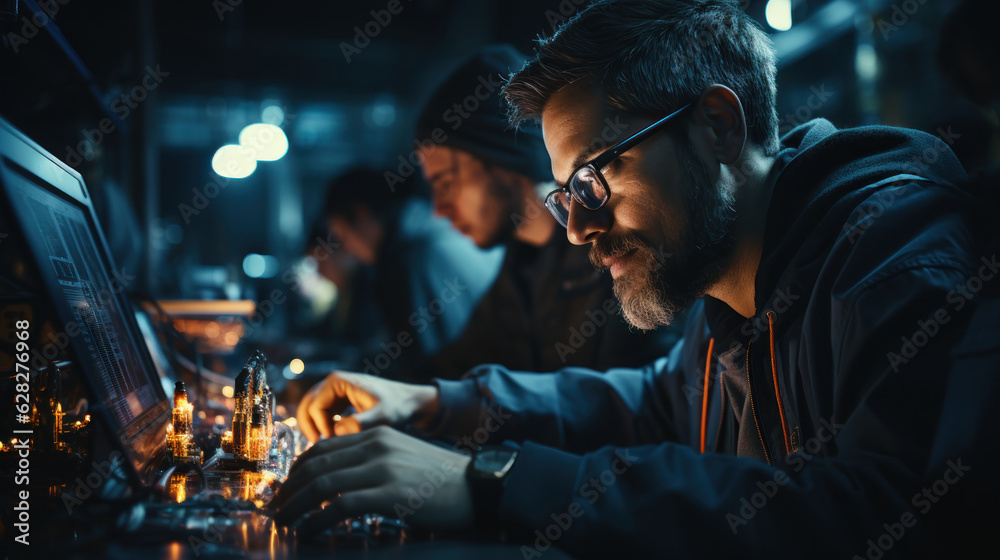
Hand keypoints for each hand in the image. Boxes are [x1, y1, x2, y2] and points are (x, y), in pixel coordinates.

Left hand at [272, 426, 472, 532]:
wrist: (478, 486)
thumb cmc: (440, 480)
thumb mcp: (402, 456)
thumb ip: (371, 460)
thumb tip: (336, 480)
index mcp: (376, 434)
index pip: (321, 448)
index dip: (295, 471)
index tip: (284, 490)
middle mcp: (376, 445)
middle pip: (315, 465)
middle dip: (288, 490)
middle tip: (275, 509)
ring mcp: (382, 469)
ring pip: (322, 484)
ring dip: (295, 506)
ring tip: (283, 522)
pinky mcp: (389, 494)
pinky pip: (340, 506)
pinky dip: (317, 519)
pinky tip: (308, 530)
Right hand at [296, 371, 438, 441]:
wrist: (411, 404)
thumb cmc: (398, 408)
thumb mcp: (382, 418)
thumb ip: (361, 424)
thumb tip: (336, 431)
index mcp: (338, 381)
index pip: (314, 406)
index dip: (319, 427)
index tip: (333, 443)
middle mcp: (332, 383)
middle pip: (306, 407)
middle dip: (310, 428)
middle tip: (319, 449)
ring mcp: (334, 392)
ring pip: (311, 412)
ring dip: (314, 429)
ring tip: (325, 447)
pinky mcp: (339, 402)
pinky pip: (320, 415)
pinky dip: (321, 428)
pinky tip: (333, 443)